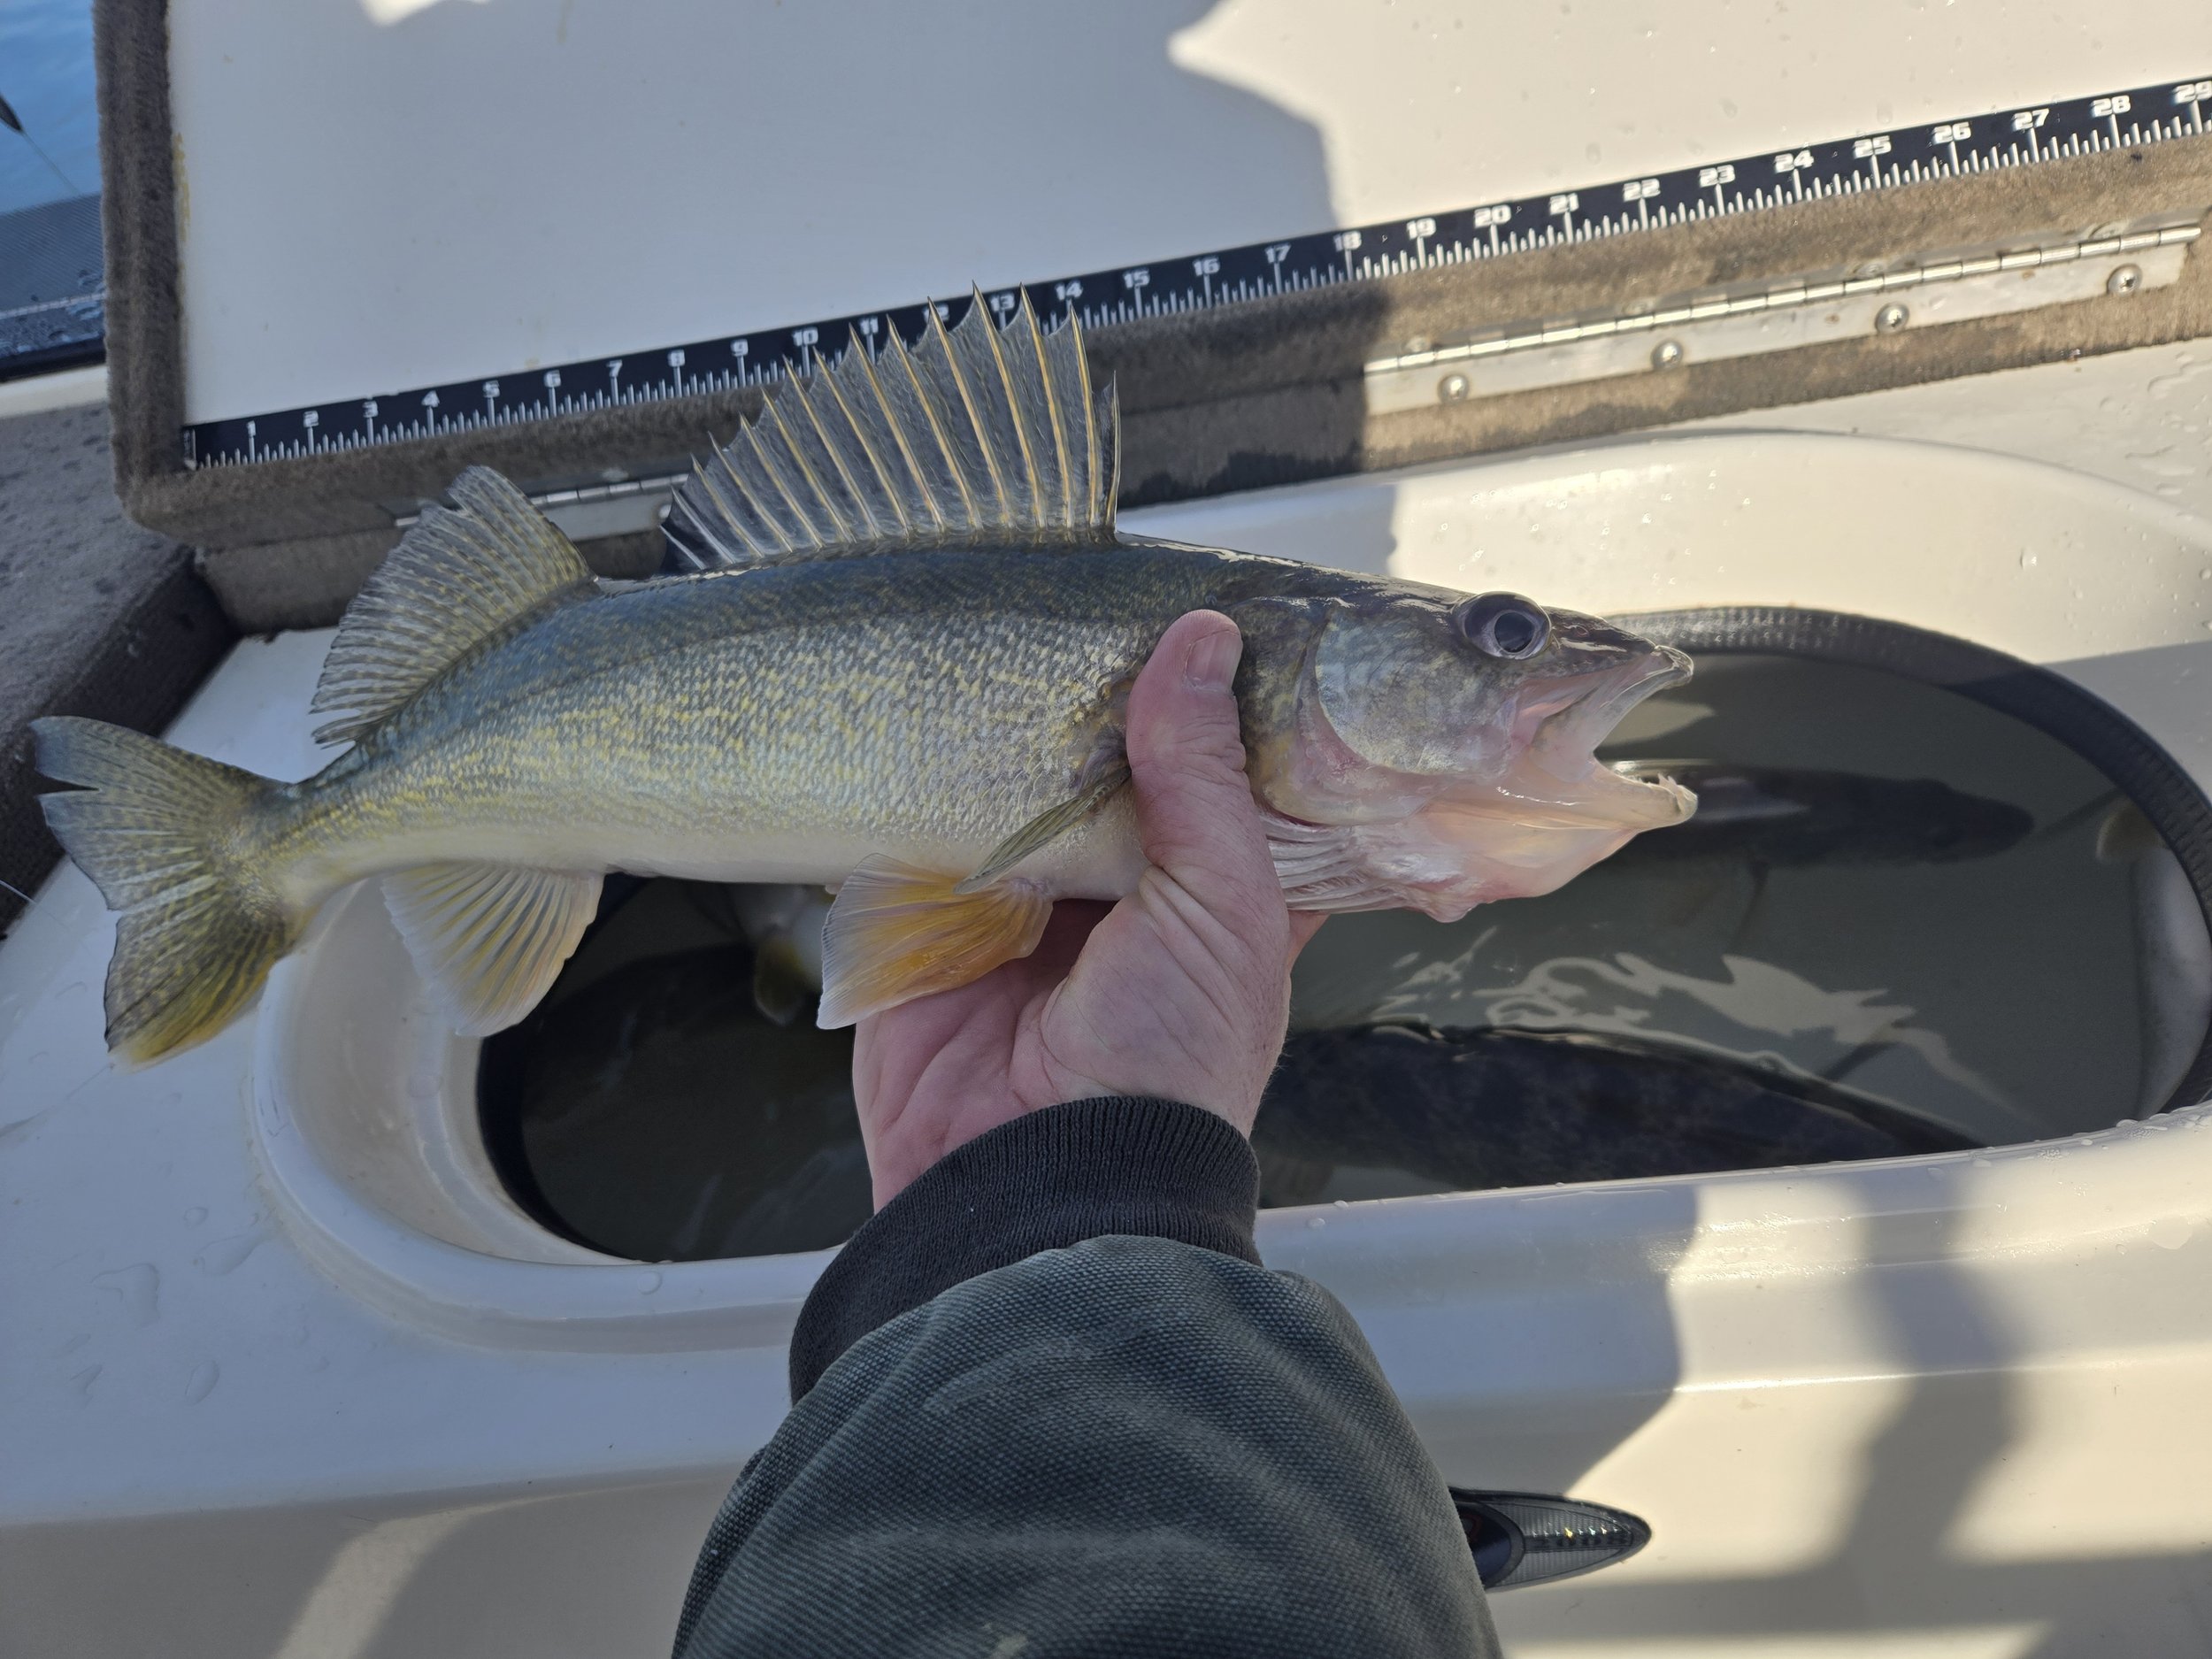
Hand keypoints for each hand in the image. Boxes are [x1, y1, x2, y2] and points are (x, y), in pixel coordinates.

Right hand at [851, 610, 1325, 1206]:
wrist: (1036, 1178)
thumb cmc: (1166, 1065)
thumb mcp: (1223, 906)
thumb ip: (1203, 775)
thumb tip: (1202, 642)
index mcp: (1216, 894)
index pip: (1228, 777)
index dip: (1223, 706)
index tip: (1212, 614)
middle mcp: (1121, 892)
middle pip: (1109, 765)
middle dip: (1098, 702)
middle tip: (1089, 605)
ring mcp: (1020, 901)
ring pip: (1013, 782)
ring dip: (1007, 729)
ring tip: (1009, 630)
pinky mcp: (927, 915)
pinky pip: (917, 823)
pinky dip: (918, 774)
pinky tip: (927, 702)